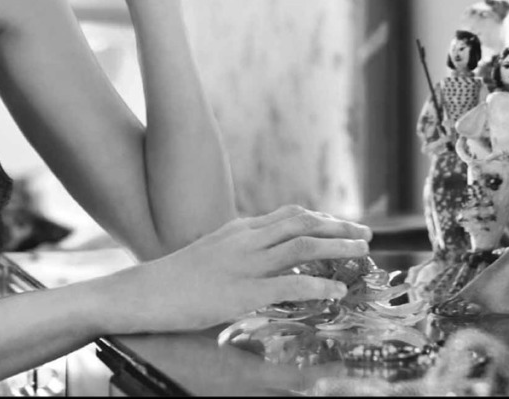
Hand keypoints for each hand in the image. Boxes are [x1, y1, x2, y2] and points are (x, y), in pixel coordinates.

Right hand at [102, 205, 372, 333]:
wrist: (143, 292)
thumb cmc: (173, 280)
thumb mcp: (211, 254)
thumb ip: (238, 253)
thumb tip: (264, 263)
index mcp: (238, 229)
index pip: (289, 215)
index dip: (322, 219)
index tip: (342, 226)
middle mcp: (245, 239)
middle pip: (303, 222)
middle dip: (338, 226)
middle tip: (365, 234)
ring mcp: (244, 264)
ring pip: (302, 245)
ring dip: (338, 247)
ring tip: (362, 252)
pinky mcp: (241, 292)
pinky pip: (289, 285)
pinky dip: (318, 285)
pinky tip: (336, 290)